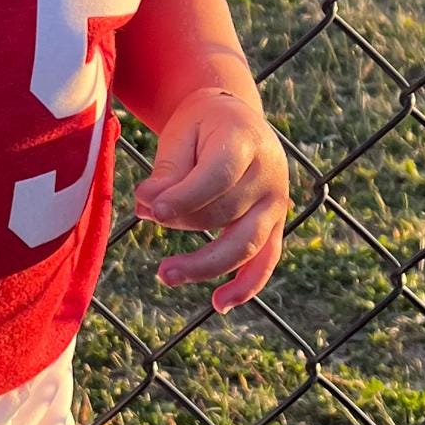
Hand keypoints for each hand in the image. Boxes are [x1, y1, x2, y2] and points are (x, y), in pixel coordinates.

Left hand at [134, 87, 288, 310]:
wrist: (235, 120)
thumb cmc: (201, 127)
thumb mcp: (180, 134)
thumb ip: (167, 171)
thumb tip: (149, 206)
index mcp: (246, 141)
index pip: (218, 177)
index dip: (186, 197)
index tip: (153, 210)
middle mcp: (269, 175)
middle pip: (225, 211)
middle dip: (181, 220)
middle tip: (148, 214)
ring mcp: (276, 203)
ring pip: (244, 244)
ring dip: (204, 265)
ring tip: (165, 274)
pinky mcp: (275, 226)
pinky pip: (266, 261)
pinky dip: (246, 286)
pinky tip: (219, 304)